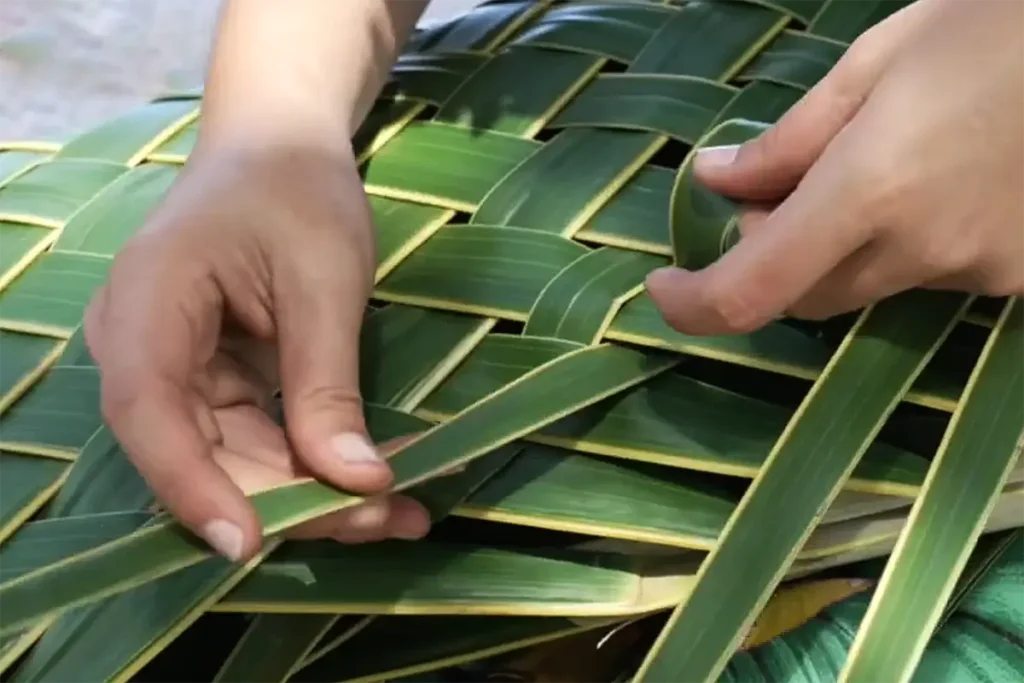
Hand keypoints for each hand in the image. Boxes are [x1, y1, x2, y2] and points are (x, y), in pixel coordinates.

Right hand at [83, 142, 429, 560]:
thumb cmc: (298, 191)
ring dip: (314, 494)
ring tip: (402, 514)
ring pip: (234, 460)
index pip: (150, 413)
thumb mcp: (323, 281)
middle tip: (383, 519)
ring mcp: (176, 372)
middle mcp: (143, 349)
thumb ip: (327, 384)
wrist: (282, 150)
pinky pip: (258, 441)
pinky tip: (380, 486)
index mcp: (147, 304)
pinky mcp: (214, 385)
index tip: (249, 544)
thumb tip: (356, 482)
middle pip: (200, 453)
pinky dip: (316, 465)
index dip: (195, 486)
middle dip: (291, 499)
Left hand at [646, 0, 1023, 334]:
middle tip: (773, 194)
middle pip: (805, 295)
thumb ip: (789, 138)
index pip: (753, 290)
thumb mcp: (878, 61)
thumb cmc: (997, 25)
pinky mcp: (1021, 278)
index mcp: (871, 189)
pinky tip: (939, 180)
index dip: (694, 305)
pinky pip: (933, 276)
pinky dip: (908, 243)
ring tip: (878, 163)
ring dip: (843, 247)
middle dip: (771, 258)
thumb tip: (716, 182)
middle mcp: (922, 248)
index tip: (664, 285)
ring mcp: (981, 272)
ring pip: (870, 285)